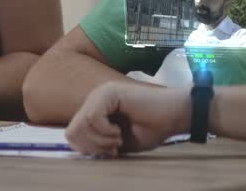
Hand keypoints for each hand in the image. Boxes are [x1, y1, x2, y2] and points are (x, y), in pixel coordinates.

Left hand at [65, 81, 188, 156]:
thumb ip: (97, 143)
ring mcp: (100, 94)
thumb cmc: (150, 129)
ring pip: (80, 126)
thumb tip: (79, 149)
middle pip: (72, 131)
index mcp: (95, 109)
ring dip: (99, 140)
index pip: (72, 133)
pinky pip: (93, 118)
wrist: (173, 116)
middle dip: (91, 147)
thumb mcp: (117, 142)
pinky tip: (119, 132)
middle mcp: (94, 99)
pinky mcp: (109, 93)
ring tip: (118, 140)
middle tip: (113, 148)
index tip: (109, 152)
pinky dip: (105, 132)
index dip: (87, 149)